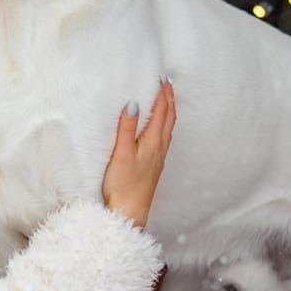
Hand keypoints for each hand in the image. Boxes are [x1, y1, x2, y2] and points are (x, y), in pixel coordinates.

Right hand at [102, 80, 175, 229]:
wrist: (130, 213)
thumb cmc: (123, 186)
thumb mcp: (121, 154)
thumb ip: (126, 128)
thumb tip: (133, 103)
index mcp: (153, 141)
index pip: (162, 111)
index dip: (162, 92)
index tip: (161, 77)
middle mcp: (160, 147)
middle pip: (169, 117)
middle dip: (169, 98)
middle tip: (166, 82)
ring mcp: (159, 157)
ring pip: (169, 127)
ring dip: (169, 110)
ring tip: (165, 98)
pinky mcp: (155, 165)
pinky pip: (164, 137)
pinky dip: (165, 124)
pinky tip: (159, 127)